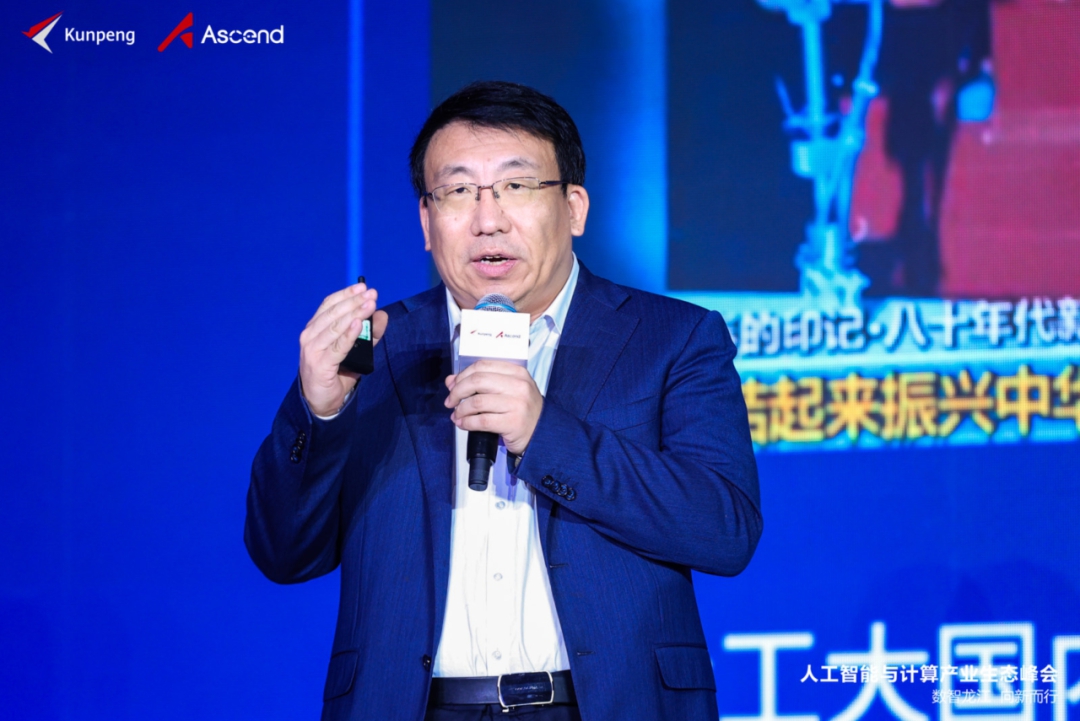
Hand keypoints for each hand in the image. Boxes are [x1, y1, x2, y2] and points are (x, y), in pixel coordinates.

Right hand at [299, 279, 387, 416]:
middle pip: (333, 313)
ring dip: (354, 313)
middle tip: (372, 293)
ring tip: (370, 304)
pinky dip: (348, 334)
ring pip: (335, 326)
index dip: (346, 294)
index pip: (329, 305)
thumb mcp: (356, 349)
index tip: (363, 286)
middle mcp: (310, 336)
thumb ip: (369, 333)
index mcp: (315, 328)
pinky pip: (337, 346)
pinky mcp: (319, 364)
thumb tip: (382, 314)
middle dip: (354, 301)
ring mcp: (313, 349)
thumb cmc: (336, 372)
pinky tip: (358, 324)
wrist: (321, 400)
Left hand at [444, 360, 542, 455]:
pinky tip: (463, 424)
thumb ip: (482, 382)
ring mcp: (517, 404)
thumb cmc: (521, 409)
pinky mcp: (512, 423)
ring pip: (477, 402)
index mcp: (517, 372)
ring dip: (461, 410)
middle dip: (458, 392)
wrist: (542, 432)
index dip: (462, 375)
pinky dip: (467, 423)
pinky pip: (481, 420)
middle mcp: (518, 385)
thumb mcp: (507, 390)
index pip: (482, 366)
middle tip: (450, 402)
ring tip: (456, 415)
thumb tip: (450, 380)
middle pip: (477, 381)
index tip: (452, 386)